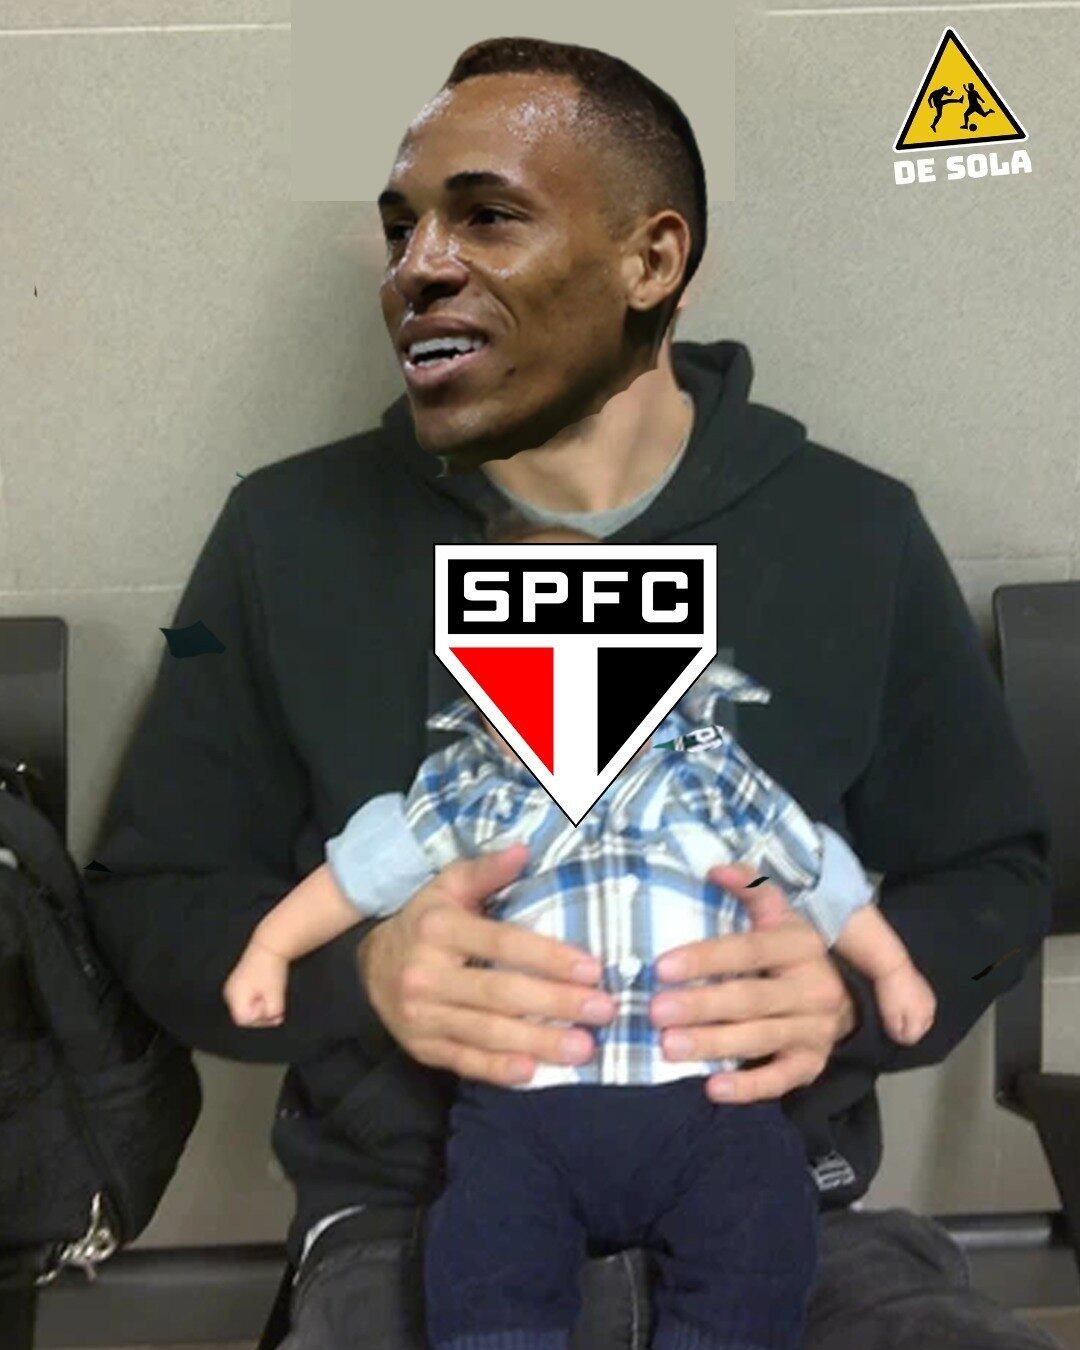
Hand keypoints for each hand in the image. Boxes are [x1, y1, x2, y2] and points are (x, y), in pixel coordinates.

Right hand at [223, 940, 288, 1027]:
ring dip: (260, 1007)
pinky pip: (246, 1000)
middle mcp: (229, 994)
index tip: (271, 1005)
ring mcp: (231, 989)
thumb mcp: (275, 995)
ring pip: (245, 1008)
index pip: (243, 1020)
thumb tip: (274, 1019)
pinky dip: (258, 1000)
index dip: (259, 1018)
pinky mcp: (238, 985)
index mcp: (234, 996)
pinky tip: (268, 994)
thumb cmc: (271, 970)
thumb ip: (273, 1012)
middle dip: (261, 1014)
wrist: (269, 947)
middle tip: (275, 1004)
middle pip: (243, 1016)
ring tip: (273, 996)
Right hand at [357, 843, 616, 1087]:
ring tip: (583, 1048)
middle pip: (500, 993)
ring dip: (538, 1042)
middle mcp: (426, 975)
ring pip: (486, 1033)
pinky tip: (533, 1073)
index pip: (503, 944)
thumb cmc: (425, 922)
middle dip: (556, 1003)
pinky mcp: (422, 1049)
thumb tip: (524, 849)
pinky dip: (498, 1070)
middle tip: (603, 1010)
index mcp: (438, 929)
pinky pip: (465, 1062)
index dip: (549, 957)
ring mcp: (421, 1017)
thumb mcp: (448, 887)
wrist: (368, 968)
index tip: (593, 969)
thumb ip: (486, 871)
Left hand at [650, 861, 857, 1103]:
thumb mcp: (777, 916)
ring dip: (713, 1044)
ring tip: (669, 1047)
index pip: (749, 951)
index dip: (706, 958)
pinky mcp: (811, 1065)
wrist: (841, 998)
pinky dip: (748, 1088)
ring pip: (760, 1038)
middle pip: (751, 998)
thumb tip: (715, 869)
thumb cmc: (787, 953)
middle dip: (701, 1006)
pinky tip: (712, 1088)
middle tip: (655, 1011)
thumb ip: (750, 889)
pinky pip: (780, 1080)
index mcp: (800, 946)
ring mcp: (815, 1030)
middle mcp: (813, 988)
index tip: (661, 966)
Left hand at [875, 960, 935, 1044]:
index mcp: (924, 1018)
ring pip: (923, 1017)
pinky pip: (922, 1005)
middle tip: (894, 1023)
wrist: (892, 965)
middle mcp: (931, 1010)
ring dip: (913, 1018)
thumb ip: (898, 1032)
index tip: (889, 1029)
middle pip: (921, 1029)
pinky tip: (903, 1002)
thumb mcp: (890, 1017)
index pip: (913, 1038)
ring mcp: (930, 998)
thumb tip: (902, 1039)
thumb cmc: (890, 992)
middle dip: (909, 1028)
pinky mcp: (926, 988)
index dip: (900, 1036)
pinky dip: (914, 1007)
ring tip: (898, 1012)